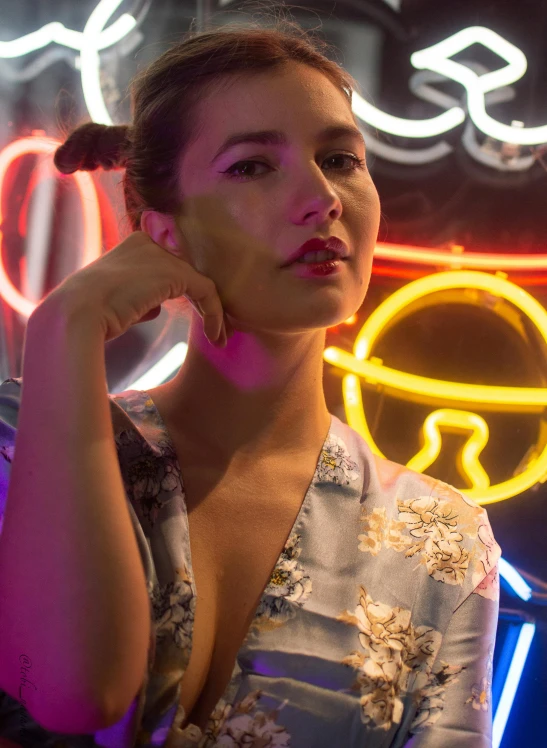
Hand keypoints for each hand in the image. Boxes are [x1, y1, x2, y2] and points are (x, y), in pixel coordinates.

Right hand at [32, 231, 230, 344]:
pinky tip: (214, 336)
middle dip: (205, 302)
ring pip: (201, 283)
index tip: (197, 319)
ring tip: (219, 338)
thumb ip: (141, 299)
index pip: (172, 266)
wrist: (76, 314)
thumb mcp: (118, 302)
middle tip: (217, 329)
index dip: (188, 292)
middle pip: (190, 272)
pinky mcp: (173, 273)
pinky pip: (206, 292)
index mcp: (134, 246)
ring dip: (214, 313)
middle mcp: (150, 243)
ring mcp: (161, 255)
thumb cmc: (90, 315)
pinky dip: (214, 315)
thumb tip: (157, 307)